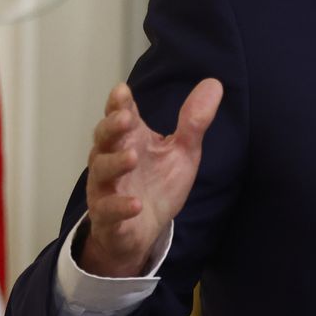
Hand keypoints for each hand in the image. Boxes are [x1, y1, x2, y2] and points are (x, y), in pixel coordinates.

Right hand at [79, 79, 222, 277]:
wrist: (144, 232)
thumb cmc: (158, 186)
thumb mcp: (182, 153)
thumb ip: (194, 122)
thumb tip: (214, 84)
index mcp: (130, 139)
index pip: (120, 115)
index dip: (118, 103)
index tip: (123, 90)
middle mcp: (111, 159)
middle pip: (103, 138)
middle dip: (112, 127)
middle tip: (126, 118)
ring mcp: (106, 188)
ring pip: (101, 171)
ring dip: (114, 163)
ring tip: (132, 157)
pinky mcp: (107, 217)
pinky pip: (107, 210)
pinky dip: (119, 206)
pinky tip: (135, 204)